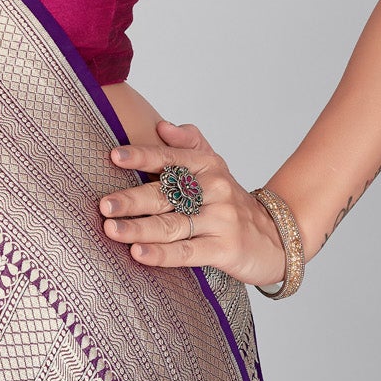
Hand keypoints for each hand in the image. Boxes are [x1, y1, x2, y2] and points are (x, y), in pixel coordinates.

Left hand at [97, 117, 289, 288]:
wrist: (276, 238)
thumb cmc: (231, 204)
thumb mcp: (215, 167)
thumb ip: (190, 144)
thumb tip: (163, 126)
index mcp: (208, 166)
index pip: (171, 158)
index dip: (143, 156)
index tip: (114, 156)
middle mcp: (216, 189)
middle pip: (167, 194)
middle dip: (132, 199)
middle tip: (104, 205)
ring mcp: (222, 219)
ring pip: (173, 224)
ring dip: (140, 228)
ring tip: (111, 229)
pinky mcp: (226, 249)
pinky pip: (188, 251)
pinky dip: (162, 254)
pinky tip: (139, 253)